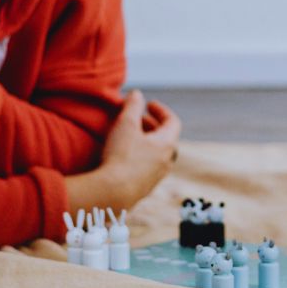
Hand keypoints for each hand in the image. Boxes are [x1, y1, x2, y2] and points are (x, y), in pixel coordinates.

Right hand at [68, 91, 179, 211]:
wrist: (114, 193)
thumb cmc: (122, 155)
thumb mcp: (126, 124)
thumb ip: (132, 106)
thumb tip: (137, 94)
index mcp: (167, 143)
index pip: (173, 121)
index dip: (162, 110)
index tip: (149, 104)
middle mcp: (167, 161)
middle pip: (166, 138)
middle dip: (152, 125)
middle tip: (138, 119)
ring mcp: (157, 177)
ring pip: (157, 154)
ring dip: (146, 142)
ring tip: (130, 136)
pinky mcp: (144, 188)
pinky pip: (147, 167)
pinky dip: (141, 156)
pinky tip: (124, 157)